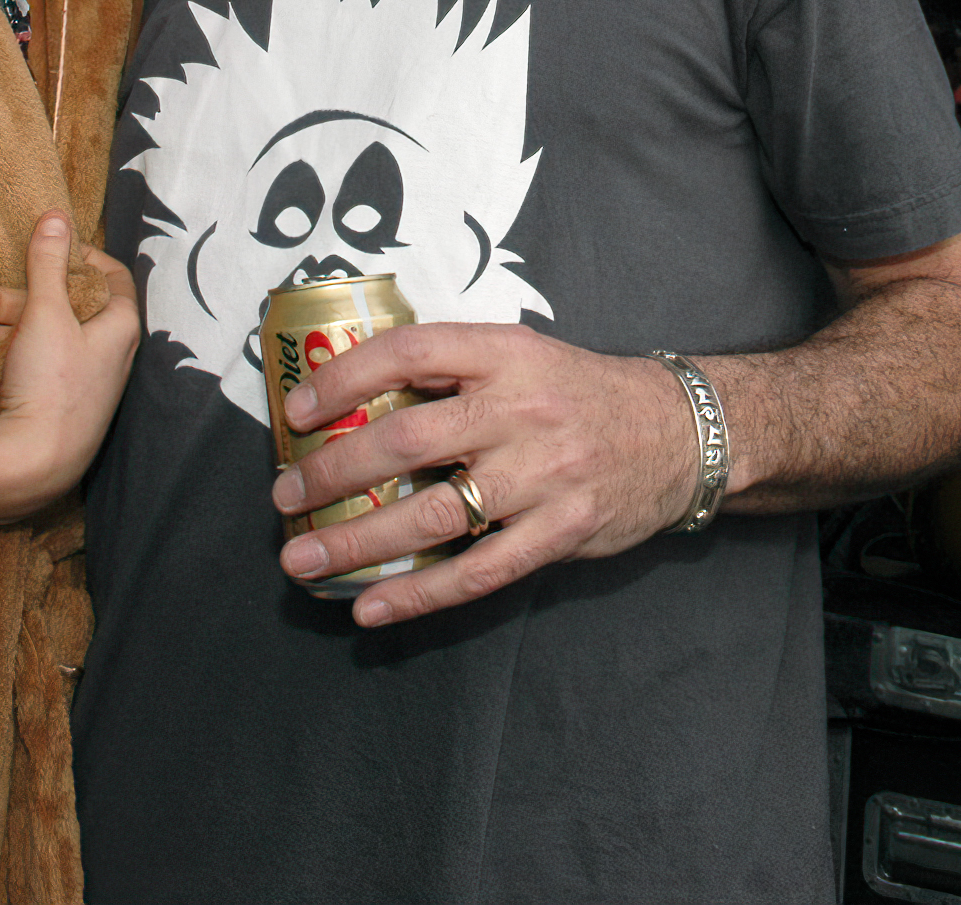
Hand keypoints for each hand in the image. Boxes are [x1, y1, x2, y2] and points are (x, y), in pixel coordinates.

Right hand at [0, 213, 138, 523]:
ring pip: (32, 340)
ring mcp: (77, 382)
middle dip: (5, 301)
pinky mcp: (51, 405)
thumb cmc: (51, 384)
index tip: (44, 247)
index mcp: (119, 327)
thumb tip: (57, 216)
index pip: (111, 276)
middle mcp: (104, 354)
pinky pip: (23, 370)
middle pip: (56, 308)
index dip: (79, 255)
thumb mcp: (45, 311)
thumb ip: (48, 261)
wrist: (29, 467)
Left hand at [270, 321, 698, 626]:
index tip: (297, 410)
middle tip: (284, 495)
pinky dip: (418, 595)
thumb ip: (451, 372)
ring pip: (433, 516)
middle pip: (407, 440)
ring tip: (302, 560)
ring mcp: (543, 476)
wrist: (677, 431)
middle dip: (334, 472)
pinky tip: (369, 607)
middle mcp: (521, 410)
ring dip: (358, 542)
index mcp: (504, 352)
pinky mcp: (560, 533)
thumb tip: (352, 398)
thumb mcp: (520, 354)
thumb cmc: (575, 391)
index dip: (345, 378)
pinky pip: (478, 572)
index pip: (410, 352)